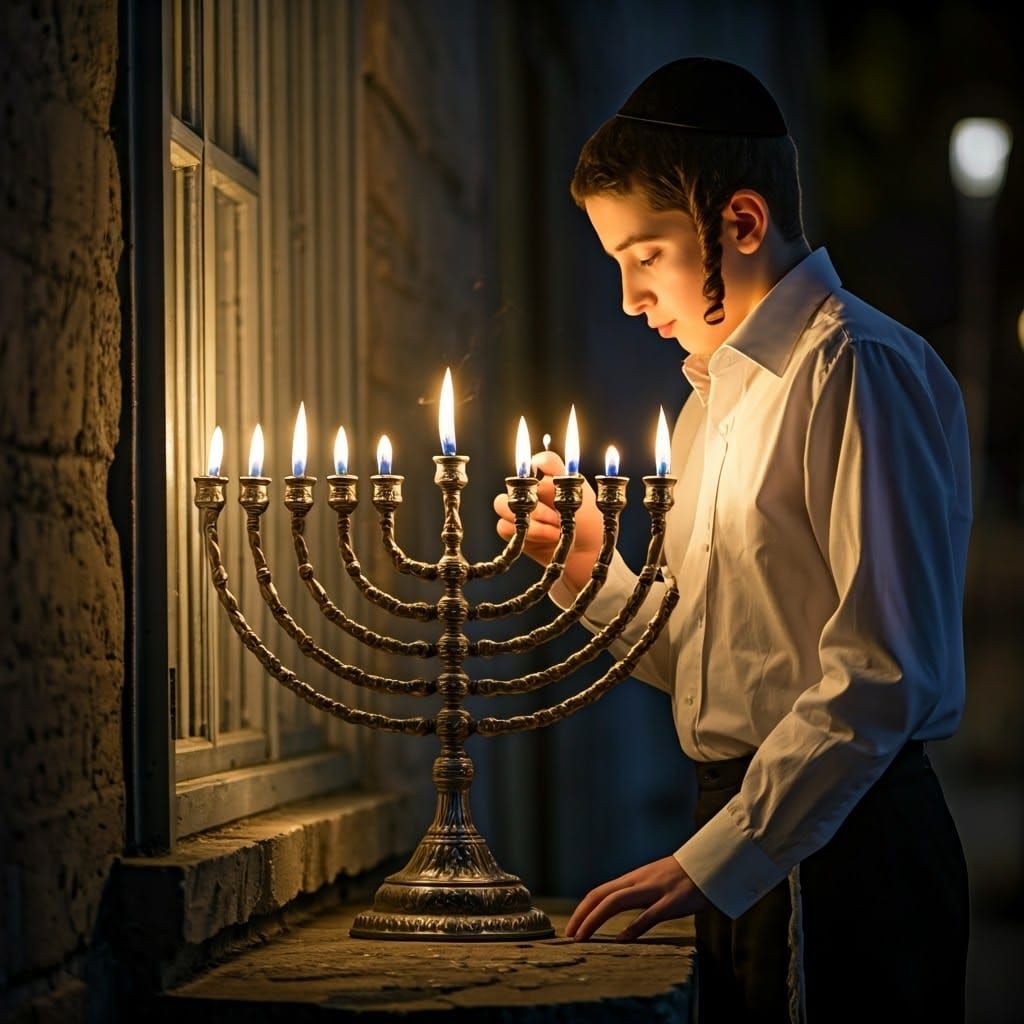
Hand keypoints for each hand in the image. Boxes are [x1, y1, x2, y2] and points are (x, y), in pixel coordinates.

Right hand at [492, 450, 603, 591]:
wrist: (589, 556)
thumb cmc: (591, 525)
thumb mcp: (584, 497)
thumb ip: (563, 477)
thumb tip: (537, 461)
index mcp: (553, 477)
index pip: (539, 460)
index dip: (538, 466)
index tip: (546, 478)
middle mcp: (534, 490)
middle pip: (514, 483)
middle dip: (535, 502)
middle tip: (557, 516)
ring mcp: (520, 510)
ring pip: (502, 504)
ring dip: (531, 520)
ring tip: (554, 531)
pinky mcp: (513, 531)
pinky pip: (503, 526)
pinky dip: (526, 535)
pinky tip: (545, 540)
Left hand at [565, 856, 710, 942]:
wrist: (709, 865)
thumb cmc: (680, 877)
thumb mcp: (652, 880)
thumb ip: (635, 892)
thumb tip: (615, 906)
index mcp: (633, 878)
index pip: (599, 891)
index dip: (583, 909)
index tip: (571, 927)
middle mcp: (639, 881)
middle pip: (602, 895)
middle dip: (582, 915)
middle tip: (569, 936)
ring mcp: (654, 890)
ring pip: (616, 902)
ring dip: (595, 919)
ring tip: (583, 938)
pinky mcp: (672, 901)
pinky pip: (648, 915)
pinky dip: (633, 927)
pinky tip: (621, 940)